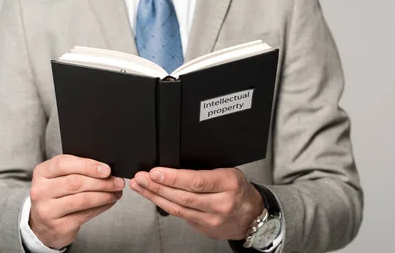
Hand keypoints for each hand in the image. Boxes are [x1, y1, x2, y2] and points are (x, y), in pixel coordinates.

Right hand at [29, 154, 124, 248]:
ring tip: (116, 192)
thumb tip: (106, 169)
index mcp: (42, 172)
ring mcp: (47, 210)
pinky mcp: (58, 226)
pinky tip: (109, 202)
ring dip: (104, 195)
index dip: (88, 165)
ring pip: (82, 199)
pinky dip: (101, 207)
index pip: (63, 163)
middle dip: (101, 182)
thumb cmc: (56, 195)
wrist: (42, 224)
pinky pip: (85, 214)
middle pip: (75, 182)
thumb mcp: (59, 178)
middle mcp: (40, 191)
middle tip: (117, 182)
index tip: (107, 169)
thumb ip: (77, 170)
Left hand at [130, 167, 262, 240]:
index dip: (173, 177)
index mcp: (228, 183)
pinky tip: (154, 197)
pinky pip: (181, 216)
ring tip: (141, 186)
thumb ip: (205, 171)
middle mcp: (221, 203)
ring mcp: (212, 219)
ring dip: (156, 196)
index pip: (196, 181)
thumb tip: (174, 166)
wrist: (253, 216)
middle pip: (183, 196)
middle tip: (141, 178)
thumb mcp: (229, 173)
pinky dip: (165, 205)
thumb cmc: (238, 190)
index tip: (155, 172)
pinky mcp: (204, 229)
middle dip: (158, 186)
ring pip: (178, 208)